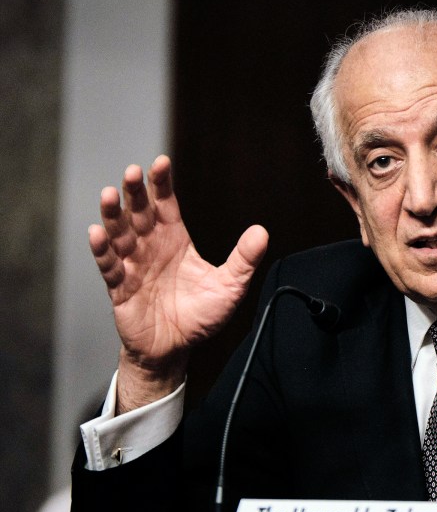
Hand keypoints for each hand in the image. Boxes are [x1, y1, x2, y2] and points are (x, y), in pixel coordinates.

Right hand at [89, 155, 268, 411]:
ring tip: (109, 195)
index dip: (162, 185)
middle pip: (139, 213)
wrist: (177, 348)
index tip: (161, 163)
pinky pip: (108, 266)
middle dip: (135, 192)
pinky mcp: (120, 288)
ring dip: (113, 215)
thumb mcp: (230, 286)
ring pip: (119, 234)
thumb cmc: (201, 315)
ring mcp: (133, 265)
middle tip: (133, 172)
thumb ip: (244, 259)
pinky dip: (102, 250)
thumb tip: (262, 232)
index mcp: (175, 240)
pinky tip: (98, 233)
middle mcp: (151, 247)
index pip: (166, 205)